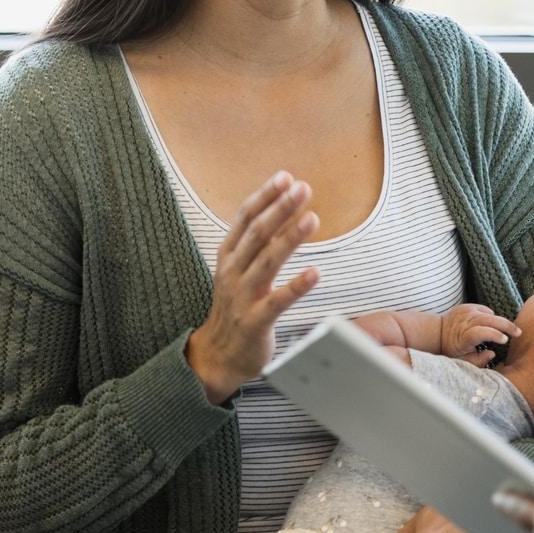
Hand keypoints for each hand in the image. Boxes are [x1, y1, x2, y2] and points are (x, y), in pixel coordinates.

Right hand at [185, 173, 319, 403]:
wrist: (217, 355)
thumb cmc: (235, 307)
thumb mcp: (237, 270)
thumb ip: (255, 243)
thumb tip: (280, 208)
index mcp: (228, 256)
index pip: (245, 218)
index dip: (265, 196)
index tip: (286, 177)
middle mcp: (232, 272)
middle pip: (257, 234)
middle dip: (281, 208)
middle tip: (304, 188)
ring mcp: (243, 297)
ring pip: (268, 261)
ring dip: (291, 238)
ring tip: (313, 218)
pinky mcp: (256, 321)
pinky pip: (278, 301)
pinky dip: (297, 286)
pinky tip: (316, 273)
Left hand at [439, 304, 518, 364]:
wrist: (437, 332)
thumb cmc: (451, 349)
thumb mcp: (462, 361)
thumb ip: (478, 360)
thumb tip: (492, 354)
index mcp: (463, 337)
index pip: (481, 332)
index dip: (494, 335)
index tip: (505, 340)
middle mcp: (465, 322)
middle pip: (489, 320)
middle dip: (506, 325)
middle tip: (518, 332)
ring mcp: (466, 312)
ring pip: (489, 314)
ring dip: (502, 321)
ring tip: (511, 329)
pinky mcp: (467, 306)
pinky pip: (485, 310)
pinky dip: (492, 316)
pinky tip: (494, 324)